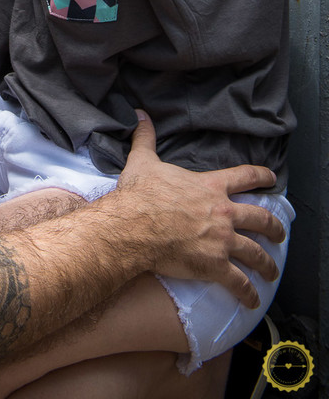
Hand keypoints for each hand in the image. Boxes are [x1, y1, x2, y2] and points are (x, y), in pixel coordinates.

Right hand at [118, 112, 284, 307]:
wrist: (134, 226)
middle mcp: (223, 213)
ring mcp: (222, 240)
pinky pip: (239, 282)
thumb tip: (139, 115)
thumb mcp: (143, 161)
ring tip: (273, 270)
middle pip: (260, 218)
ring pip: (256, 253)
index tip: (271, 178)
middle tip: (280, 232)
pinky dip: (248, 292)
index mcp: (210, 187)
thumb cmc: (140, 195)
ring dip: (268, 263)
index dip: (261, 176)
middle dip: (274, 227)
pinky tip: (252, 299)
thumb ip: (146, 138)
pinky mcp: (215, 265)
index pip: (244, 177)